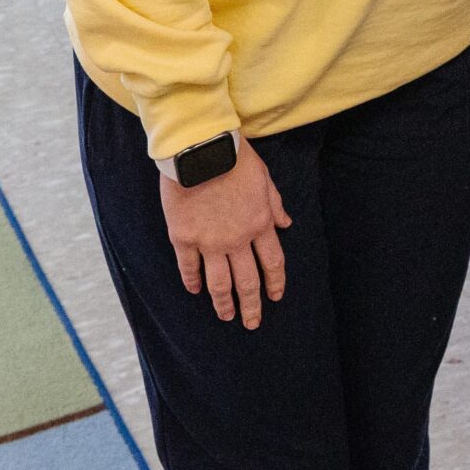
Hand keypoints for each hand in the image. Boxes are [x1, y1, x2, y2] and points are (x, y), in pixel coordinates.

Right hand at [159, 140, 291, 328]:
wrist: (199, 147)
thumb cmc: (233, 156)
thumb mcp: (264, 177)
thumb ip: (274, 204)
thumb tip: (286, 224)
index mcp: (260, 223)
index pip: (273, 263)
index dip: (275, 283)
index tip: (275, 297)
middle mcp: (237, 239)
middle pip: (247, 281)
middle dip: (251, 305)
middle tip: (251, 323)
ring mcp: (209, 241)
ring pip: (219, 282)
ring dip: (223, 303)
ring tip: (225, 316)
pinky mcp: (184, 237)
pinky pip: (189, 267)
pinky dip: (192, 281)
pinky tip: (194, 291)